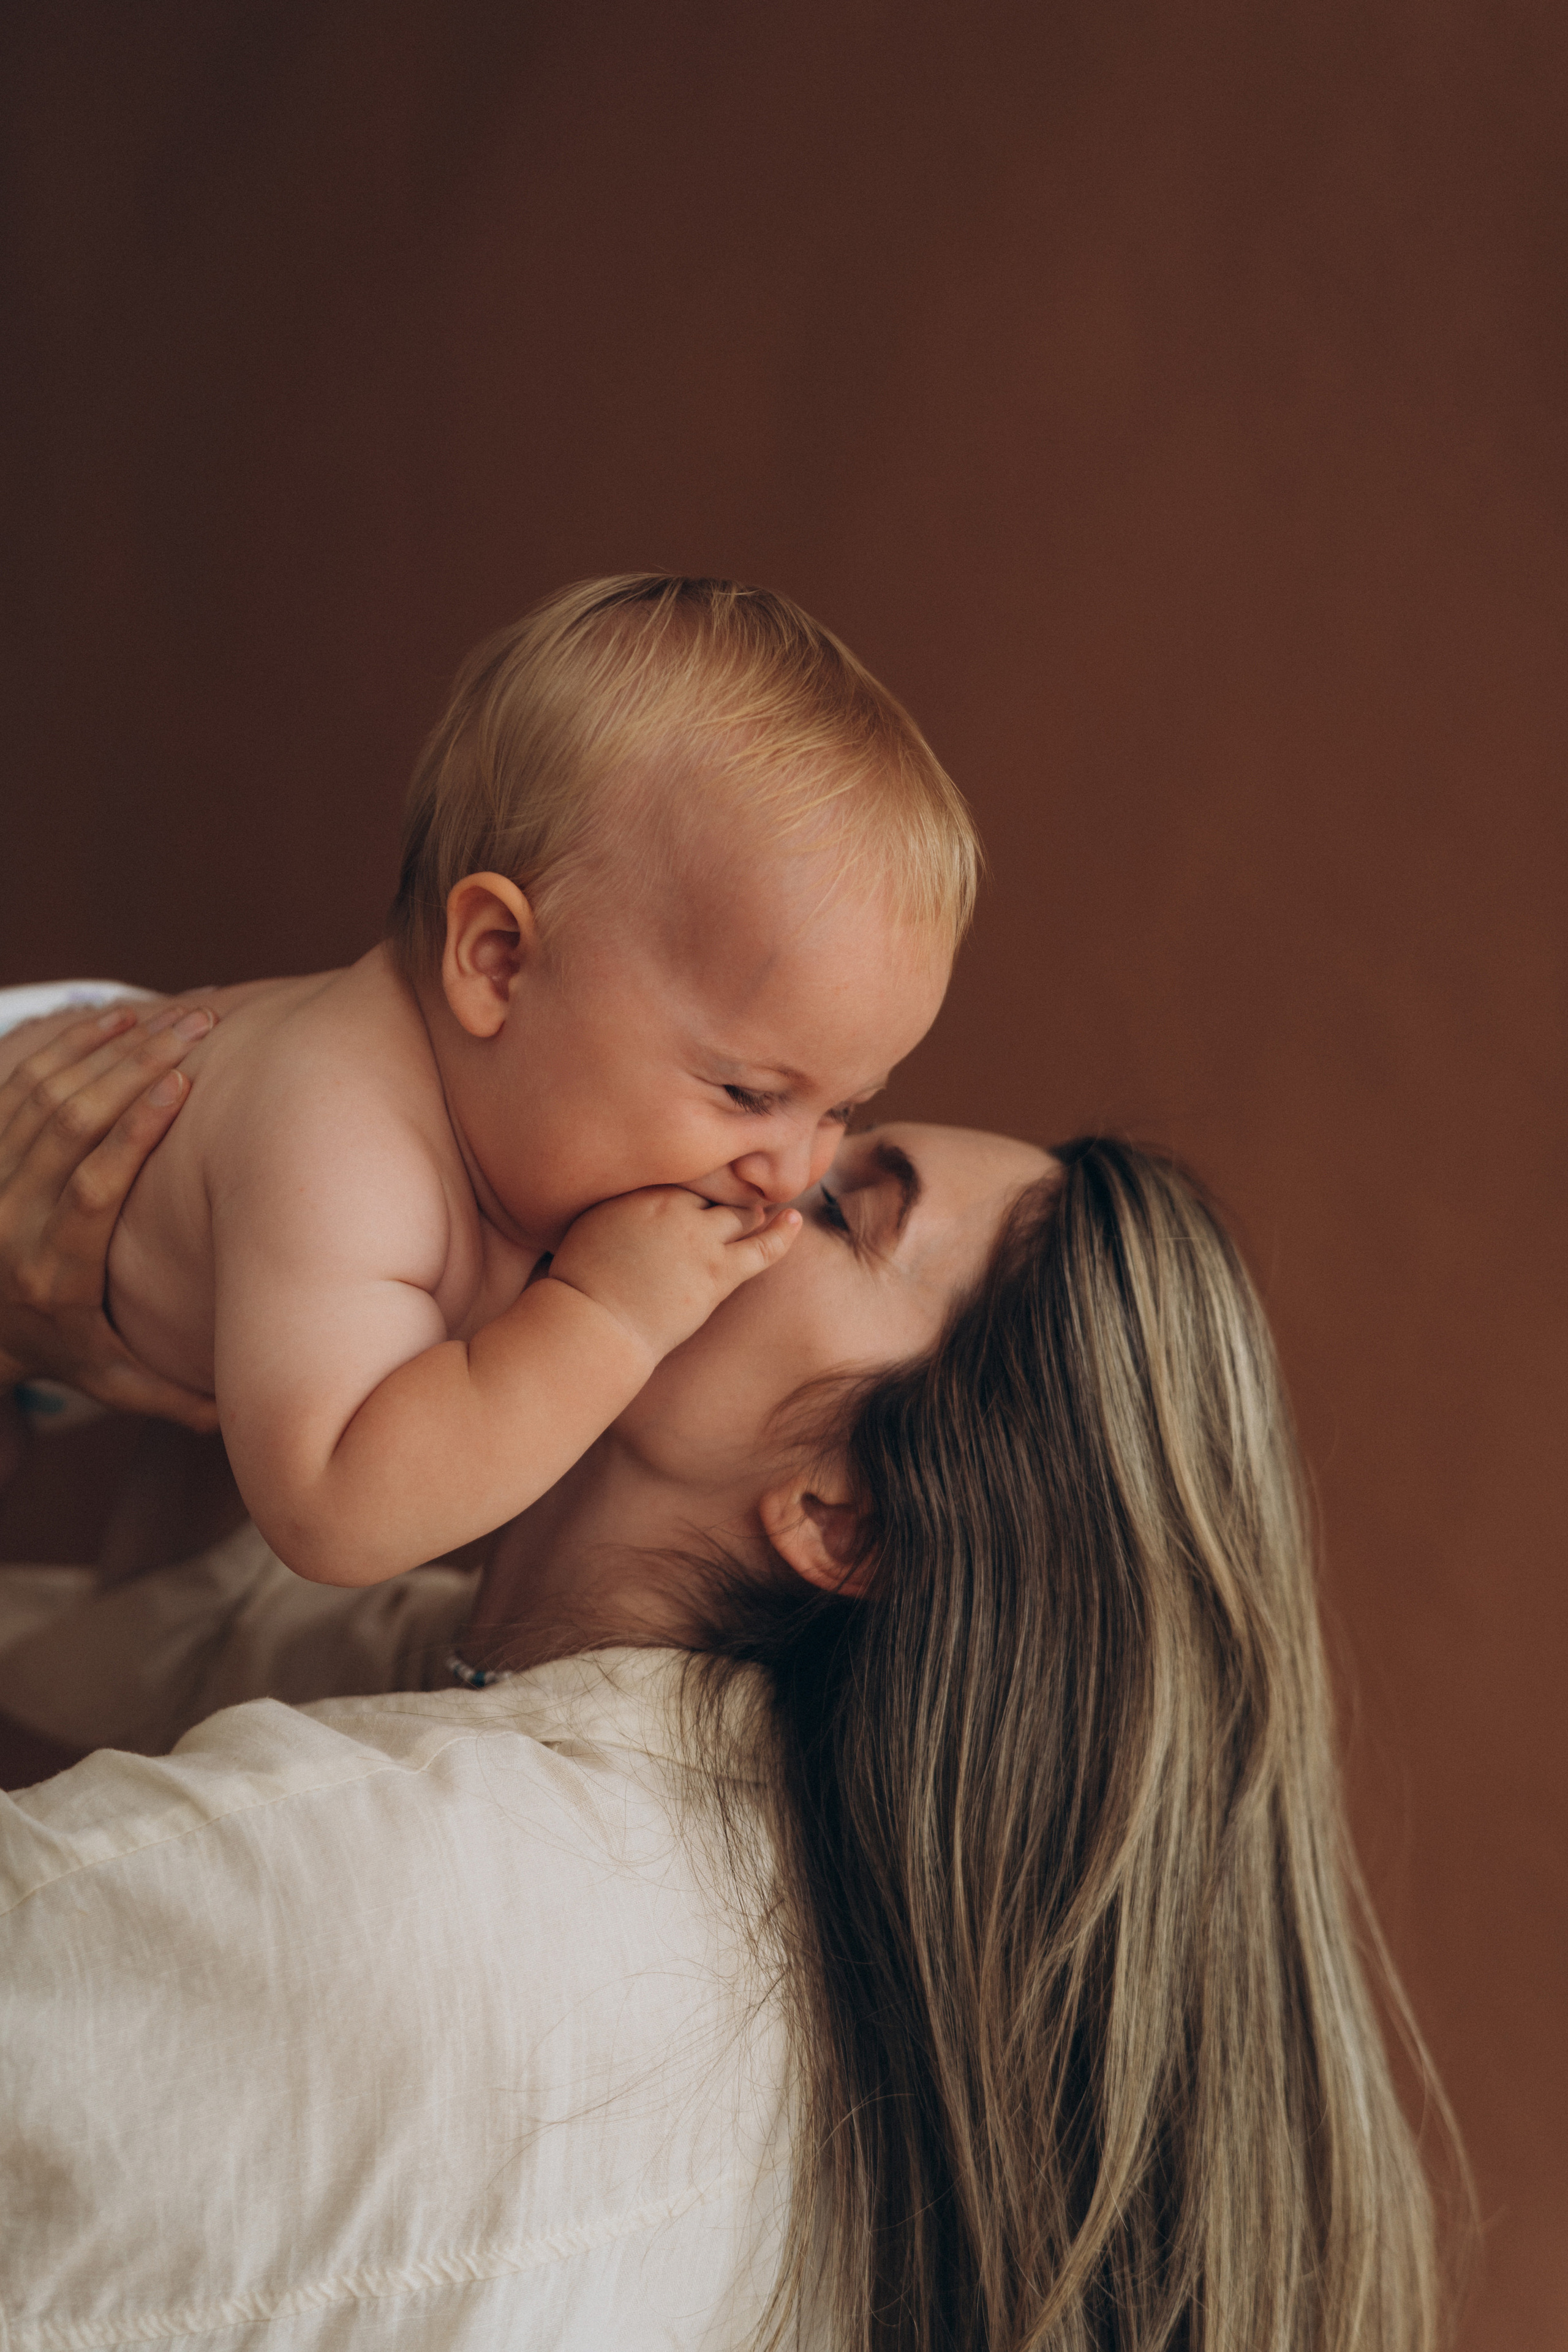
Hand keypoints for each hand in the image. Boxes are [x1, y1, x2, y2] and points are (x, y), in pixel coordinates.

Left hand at [0, 1002, 221, 1427]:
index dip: (133, 1131)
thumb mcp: (109, 1380)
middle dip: (134, 1066)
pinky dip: (64, 1042)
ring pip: (40, 1090)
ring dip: (105, 1044)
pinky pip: (15, 1077)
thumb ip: (174, 1395)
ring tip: (168, 1015)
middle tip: (197, 1026)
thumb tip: (248, 1418)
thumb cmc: (51, 1346)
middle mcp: (10, 1216)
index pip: (90, 1187)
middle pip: (67, 1122)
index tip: (181, 1085)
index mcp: (50, 1271)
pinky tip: (114, 1018)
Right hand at [546, 1187, 800, 1364]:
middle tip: (736, 1190)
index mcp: (641, 1189)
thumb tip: (639, 1193)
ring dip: (750, 1211)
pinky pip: (763, 1247)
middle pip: (717, 1186)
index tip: (708, 1178)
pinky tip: (794, 1220)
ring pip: (741, 1212)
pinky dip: (782, 1233)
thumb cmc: (583, 1281)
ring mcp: (699, 1237)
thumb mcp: (593, 1221)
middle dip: (727, 1189)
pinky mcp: (718, 1272)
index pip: (689, 1168)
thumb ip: (623, 1199)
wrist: (593, 1322)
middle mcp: (673, 1205)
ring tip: (758, 1211)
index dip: (701, 1173)